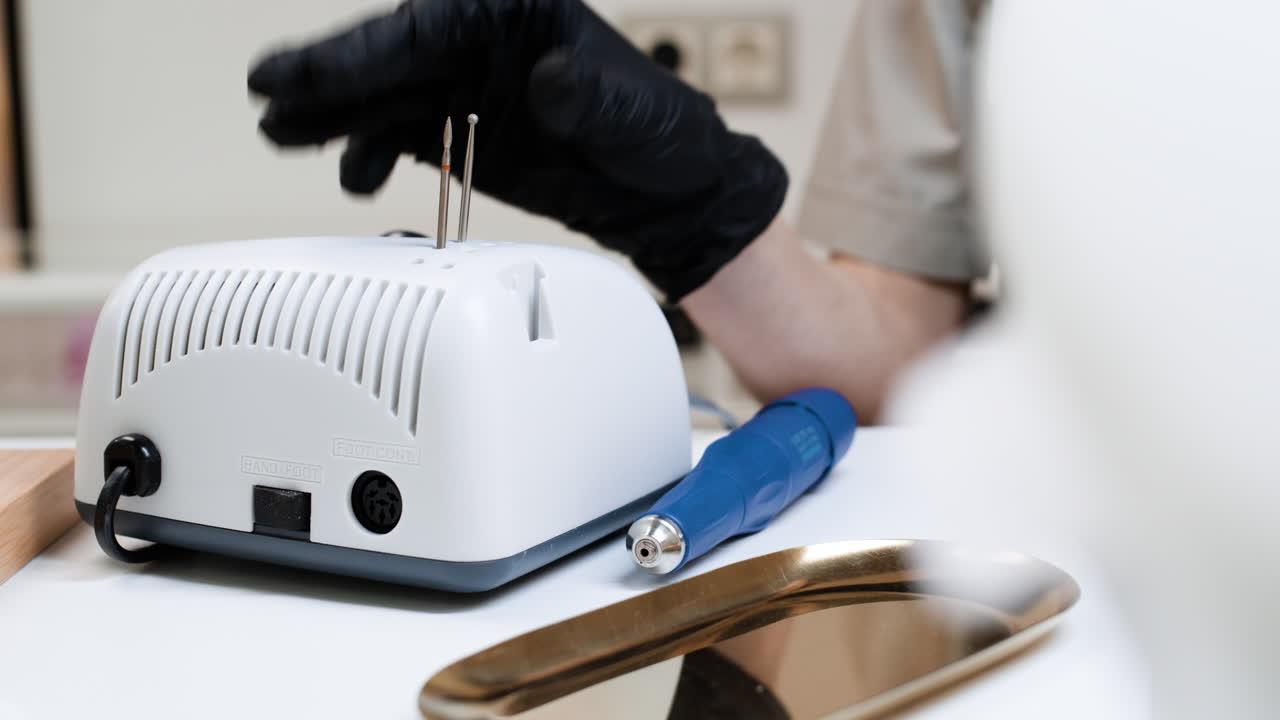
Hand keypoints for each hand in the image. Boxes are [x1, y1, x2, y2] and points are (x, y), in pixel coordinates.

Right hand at [248, 0, 787, 299]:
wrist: (667, 196)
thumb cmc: (661, 137)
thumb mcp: (631, 117)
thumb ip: (587, 98)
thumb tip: (550, 80)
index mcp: (516, 13)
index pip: (424, 26)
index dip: (357, 48)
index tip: (302, 69)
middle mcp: (484, 42)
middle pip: (390, 55)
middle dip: (328, 77)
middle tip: (268, 98)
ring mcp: (469, 86)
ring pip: (385, 94)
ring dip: (334, 116)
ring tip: (282, 134)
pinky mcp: (465, 130)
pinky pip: (402, 134)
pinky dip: (372, 153)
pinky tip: (354, 173)